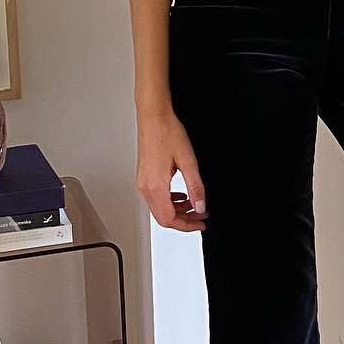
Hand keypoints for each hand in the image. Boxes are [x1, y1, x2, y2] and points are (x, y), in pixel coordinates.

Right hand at [137, 106, 206, 231]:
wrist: (153, 117)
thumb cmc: (166, 132)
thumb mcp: (188, 161)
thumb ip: (196, 187)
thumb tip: (200, 206)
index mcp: (155, 186)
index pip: (170, 219)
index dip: (187, 225)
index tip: (200, 223)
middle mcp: (146, 187)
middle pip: (163, 218)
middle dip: (184, 221)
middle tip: (201, 216)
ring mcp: (143, 183)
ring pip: (160, 209)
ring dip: (178, 211)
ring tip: (195, 206)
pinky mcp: (144, 177)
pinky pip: (156, 198)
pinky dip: (171, 202)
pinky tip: (182, 196)